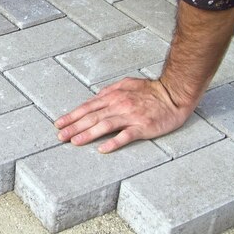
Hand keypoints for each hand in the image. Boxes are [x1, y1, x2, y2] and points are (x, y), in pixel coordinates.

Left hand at [54, 78, 192, 152]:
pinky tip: (103, 149)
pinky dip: (114, 142)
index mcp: (113, 96)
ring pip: (105, 126)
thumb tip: (95, 97)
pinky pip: (126, 136)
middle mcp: (119, 105)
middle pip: (92, 117)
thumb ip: (110, 91)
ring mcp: (131, 116)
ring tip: (74, 141)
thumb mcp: (127, 84)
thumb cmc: (150, 90)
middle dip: (74, 127)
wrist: (174, 94)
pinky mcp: (143, 127)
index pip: (88, 107)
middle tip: (60, 136)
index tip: (59, 124)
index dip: (72, 116)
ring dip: (88, 134)